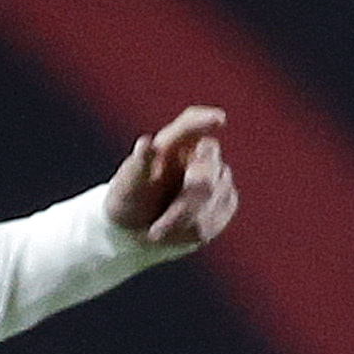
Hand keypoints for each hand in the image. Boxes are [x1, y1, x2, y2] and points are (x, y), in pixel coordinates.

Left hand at [105, 107, 236, 250]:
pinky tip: (174, 233)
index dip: (205, 121)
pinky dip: (193, 230)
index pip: (191, 123)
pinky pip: (219, 217)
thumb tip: (146, 142)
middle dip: (185, 202)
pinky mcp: (226, 200)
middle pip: (206, 170)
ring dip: (182, 221)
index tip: (219, 120)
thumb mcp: (126, 186)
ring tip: (155, 232)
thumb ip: (139, 165)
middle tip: (156, 229)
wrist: (136, 232)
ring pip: (215, 197)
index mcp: (173, 143)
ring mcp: (218, 176)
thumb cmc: (129, 201)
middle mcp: (199, 155)